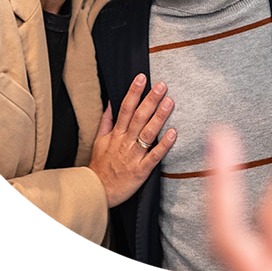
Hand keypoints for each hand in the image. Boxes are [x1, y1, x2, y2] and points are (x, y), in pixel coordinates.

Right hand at [88, 74, 175, 207]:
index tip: (142, 78)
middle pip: (139, 117)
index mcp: (116, 134)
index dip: (133, 92)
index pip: (125, 108)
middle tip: (162, 85)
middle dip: (150, 100)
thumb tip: (111, 101)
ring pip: (148, 133)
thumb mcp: (99, 140)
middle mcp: (125, 142)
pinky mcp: (141, 170)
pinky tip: (174, 133)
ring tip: (170, 101)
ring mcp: (133, 156)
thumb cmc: (100, 165)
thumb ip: (106, 120)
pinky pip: (154, 156)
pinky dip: (164, 145)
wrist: (97, 192)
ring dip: (159, 117)